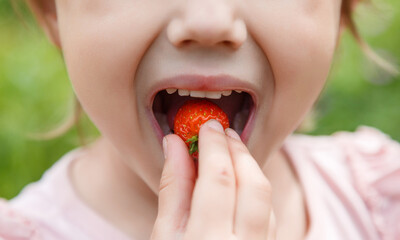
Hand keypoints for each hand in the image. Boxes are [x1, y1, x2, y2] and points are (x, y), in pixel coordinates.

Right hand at [151, 119, 275, 239]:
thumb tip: (174, 142)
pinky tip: (238, 179)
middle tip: (221, 131)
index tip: (207, 125)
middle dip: (237, 150)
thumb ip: (172, 187)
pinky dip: (254, 188)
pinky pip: (270, 212)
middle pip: (253, 184)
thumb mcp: (164, 233)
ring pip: (266, 197)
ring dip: (249, 166)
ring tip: (230, 149)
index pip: (218, 179)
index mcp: (208, 239)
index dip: (214, 146)